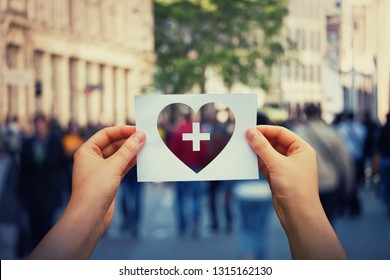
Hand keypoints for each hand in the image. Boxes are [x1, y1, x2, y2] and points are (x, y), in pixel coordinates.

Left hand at [71, 125, 145, 229]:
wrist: (89, 218)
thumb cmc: (95, 190)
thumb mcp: (113, 166)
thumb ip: (128, 150)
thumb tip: (140, 135)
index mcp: (87, 151)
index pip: (106, 134)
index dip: (122, 130)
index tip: (138, 129)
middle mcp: (92, 159)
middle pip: (113, 144)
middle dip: (128, 141)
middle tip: (145, 137)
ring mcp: (101, 170)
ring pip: (119, 156)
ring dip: (131, 151)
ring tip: (146, 147)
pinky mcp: (109, 180)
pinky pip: (122, 166)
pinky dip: (131, 162)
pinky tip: (142, 159)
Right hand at [246, 125, 346, 258]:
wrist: (299, 215)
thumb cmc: (295, 188)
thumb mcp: (277, 164)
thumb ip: (262, 147)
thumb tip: (250, 133)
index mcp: (302, 149)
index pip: (282, 133)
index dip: (266, 130)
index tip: (250, 129)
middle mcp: (295, 157)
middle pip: (275, 142)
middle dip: (260, 140)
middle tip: (244, 137)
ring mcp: (286, 168)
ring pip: (269, 154)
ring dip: (257, 151)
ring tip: (243, 148)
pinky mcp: (278, 178)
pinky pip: (266, 165)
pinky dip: (257, 162)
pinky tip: (247, 160)